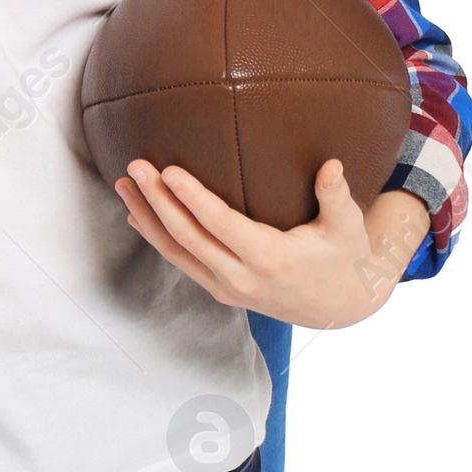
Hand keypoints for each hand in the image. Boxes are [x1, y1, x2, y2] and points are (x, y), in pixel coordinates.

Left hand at [115, 158, 429, 329]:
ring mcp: (228, 289)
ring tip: (123, 184)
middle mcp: (242, 278)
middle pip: (188, 238)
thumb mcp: (348, 227)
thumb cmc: (344, 256)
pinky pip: (182, 263)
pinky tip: (137, 214)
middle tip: (134, 167)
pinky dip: (157, 238)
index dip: (192, 199)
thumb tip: (333, 165)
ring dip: (147, 218)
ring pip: (177, 253)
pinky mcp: (221, 290)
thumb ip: (337, 196)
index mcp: (271, 258)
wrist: (341, 306)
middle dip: (157, 201)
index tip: (168, 171)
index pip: (220, 225)